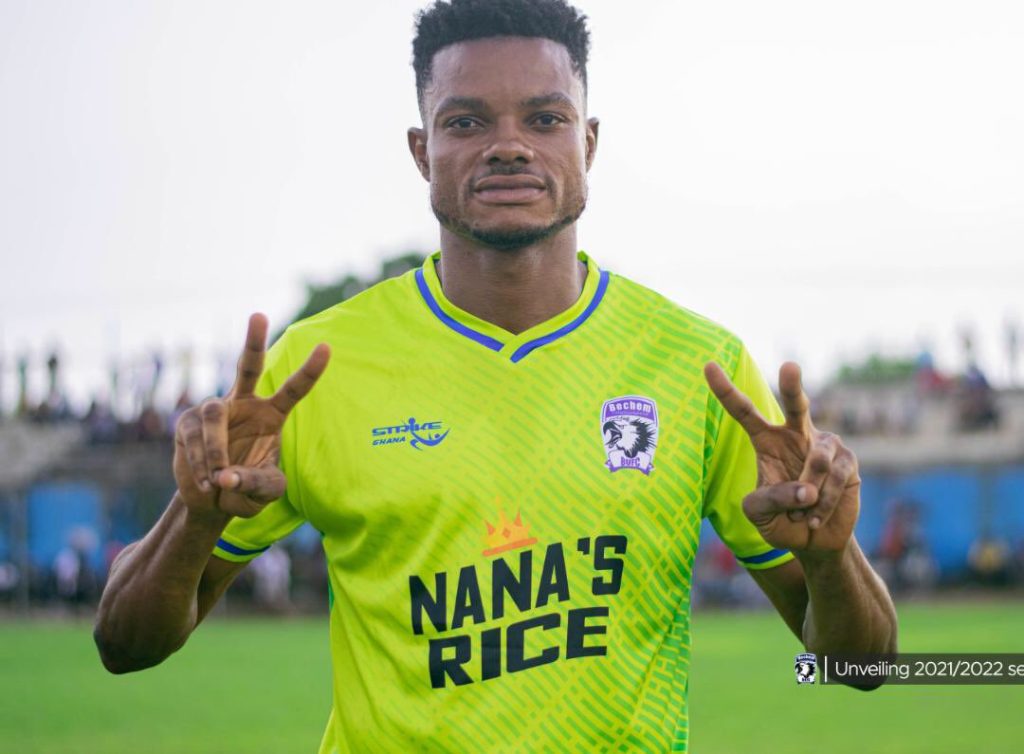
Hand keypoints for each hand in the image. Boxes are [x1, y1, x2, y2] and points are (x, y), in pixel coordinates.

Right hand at [173, 313, 329, 518]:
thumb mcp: (264, 492)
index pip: (294, 389)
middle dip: (253, 340)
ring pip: (214, 414)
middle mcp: (244, 404)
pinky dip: (199, 462)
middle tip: (259, 315)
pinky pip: (193, 436)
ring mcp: (215, 411)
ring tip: (217, 479)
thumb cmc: (246, 488)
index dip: (310, 370)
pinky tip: (205, 482)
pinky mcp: (188, 423)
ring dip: (214, 450)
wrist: (212, 499)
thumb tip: (227, 476)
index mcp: (272, 415)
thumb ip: (256, 484)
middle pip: (248, 366)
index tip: (327, 347)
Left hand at [704, 361, 859, 554]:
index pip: (743, 411)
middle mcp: (795, 434)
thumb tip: (806, 490)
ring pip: (817, 462)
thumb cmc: (780, 519)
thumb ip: (770, 499)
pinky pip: (836, 478)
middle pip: (795, 404)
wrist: (814, 539)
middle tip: (789, 366)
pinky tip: (816, 516)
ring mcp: (824, 444)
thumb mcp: (758, 513)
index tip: (707, 365)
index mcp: (766, 440)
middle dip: (793, 385)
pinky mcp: (848, 460)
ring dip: (807, 497)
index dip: (725, 390)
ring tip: (801, 513)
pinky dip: (823, 504)